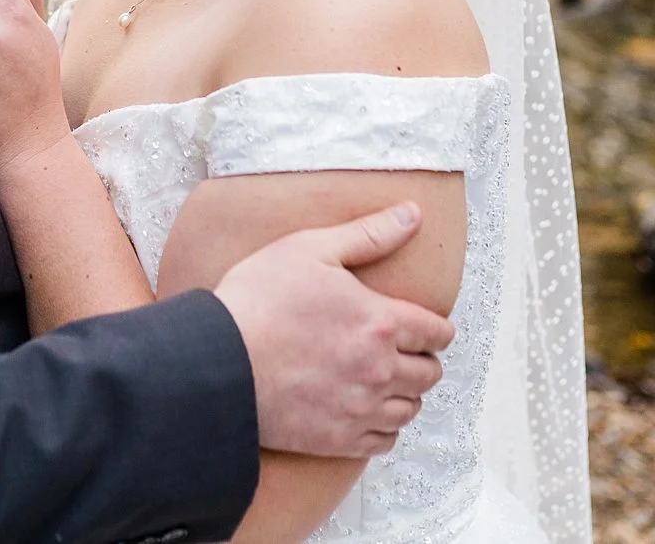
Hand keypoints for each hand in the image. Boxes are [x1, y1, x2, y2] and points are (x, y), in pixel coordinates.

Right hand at [214, 203, 453, 458]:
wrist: (217, 361)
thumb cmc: (258, 299)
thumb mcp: (310, 249)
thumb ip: (368, 233)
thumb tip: (412, 213)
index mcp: (379, 321)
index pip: (437, 333)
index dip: (435, 328)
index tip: (423, 326)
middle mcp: (379, 370)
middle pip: (429, 374)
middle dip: (422, 359)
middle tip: (401, 350)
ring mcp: (360, 409)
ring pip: (410, 409)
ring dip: (405, 393)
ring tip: (384, 379)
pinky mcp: (338, 439)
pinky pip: (385, 441)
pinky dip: (383, 427)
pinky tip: (366, 409)